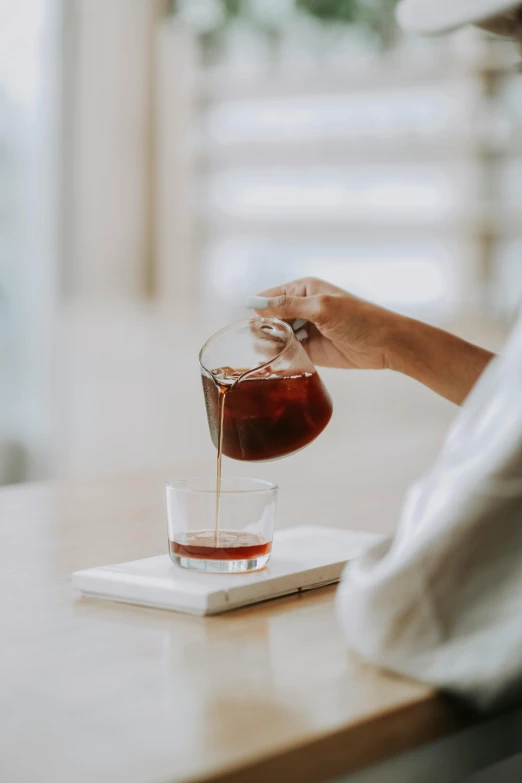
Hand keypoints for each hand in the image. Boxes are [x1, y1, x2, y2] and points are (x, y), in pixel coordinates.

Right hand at [247, 277, 400, 370]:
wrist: (386, 344)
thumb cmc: (359, 318)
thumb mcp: (322, 307)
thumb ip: (288, 306)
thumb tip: (255, 303)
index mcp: (304, 290)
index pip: (271, 297)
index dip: (259, 309)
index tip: (251, 324)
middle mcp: (302, 308)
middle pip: (271, 318)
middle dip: (264, 328)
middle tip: (261, 341)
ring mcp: (307, 329)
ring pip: (278, 336)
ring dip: (271, 344)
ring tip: (268, 353)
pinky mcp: (311, 350)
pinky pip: (290, 351)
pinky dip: (281, 356)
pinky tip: (274, 362)